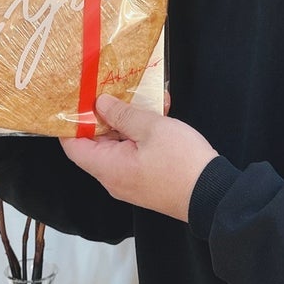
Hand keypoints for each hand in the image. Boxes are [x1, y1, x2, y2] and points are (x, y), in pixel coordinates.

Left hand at [61, 94, 217, 220]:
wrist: (214, 195)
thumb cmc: (181, 163)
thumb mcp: (152, 129)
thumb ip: (122, 114)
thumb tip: (100, 104)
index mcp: (108, 167)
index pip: (73, 146)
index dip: (70, 122)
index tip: (75, 99)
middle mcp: (113, 177)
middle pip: (96, 143)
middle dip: (104, 114)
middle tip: (111, 89)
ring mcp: (130, 179)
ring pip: (119, 144)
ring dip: (128, 120)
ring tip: (144, 96)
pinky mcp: (146, 178)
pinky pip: (135, 152)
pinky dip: (142, 132)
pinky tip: (159, 111)